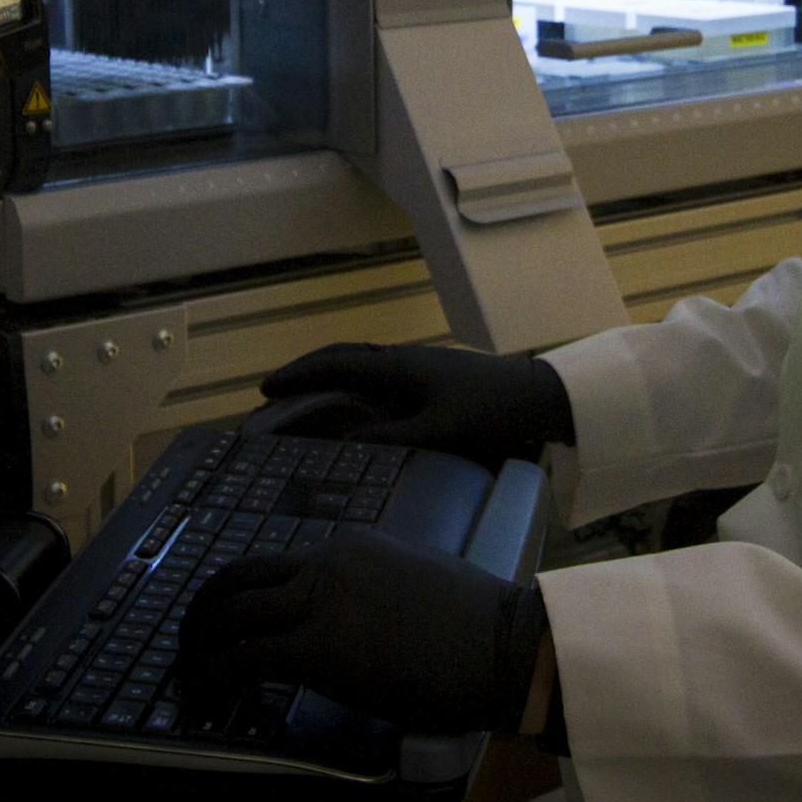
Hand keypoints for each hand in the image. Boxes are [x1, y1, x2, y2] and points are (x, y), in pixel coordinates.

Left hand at [177, 524, 549, 734]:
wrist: (501, 645)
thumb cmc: (474, 623)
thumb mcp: (416, 579)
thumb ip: (373, 586)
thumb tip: (350, 618)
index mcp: (351, 544)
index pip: (275, 563)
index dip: (242, 595)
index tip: (230, 622)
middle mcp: (327, 562)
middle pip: (237, 578)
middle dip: (201, 611)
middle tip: (189, 641)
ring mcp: (320, 602)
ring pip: (229, 614)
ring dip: (197, 645)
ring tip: (188, 672)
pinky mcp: (316, 650)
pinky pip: (242, 659)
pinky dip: (212, 676)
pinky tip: (205, 694)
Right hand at [258, 342, 573, 464]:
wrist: (536, 395)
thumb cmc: (489, 413)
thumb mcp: (438, 432)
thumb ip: (391, 439)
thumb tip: (341, 446)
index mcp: (398, 366)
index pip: (335, 365)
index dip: (299, 376)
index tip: (266, 388)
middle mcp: (402, 358)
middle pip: (342, 355)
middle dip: (306, 370)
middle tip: (274, 389)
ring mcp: (416, 363)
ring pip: (360, 359)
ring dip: (328, 372)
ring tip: (304, 393)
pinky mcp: (430, 374)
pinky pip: (377, 369)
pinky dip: (352, 379)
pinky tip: (353, 399)